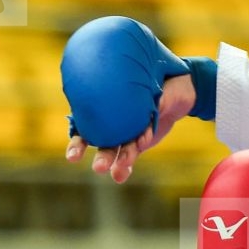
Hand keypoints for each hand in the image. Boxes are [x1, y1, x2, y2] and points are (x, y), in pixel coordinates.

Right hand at [59, 16, 201, 180]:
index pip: (85, 131)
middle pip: (103, 146)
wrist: (176, 86)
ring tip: (116, 172)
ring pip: (122, 151)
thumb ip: (141, 89)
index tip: (72, 157)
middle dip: (100, 158)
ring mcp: (130, 133)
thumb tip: (150, 101)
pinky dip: (137, 149)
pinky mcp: (145, 137)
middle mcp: (114, 126)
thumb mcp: (143, 77)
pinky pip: (139, 145)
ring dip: (120, 162)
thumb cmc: (150, 76)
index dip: (77, 145)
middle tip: (98, 168)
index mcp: (104, 113)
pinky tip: (136, 150)